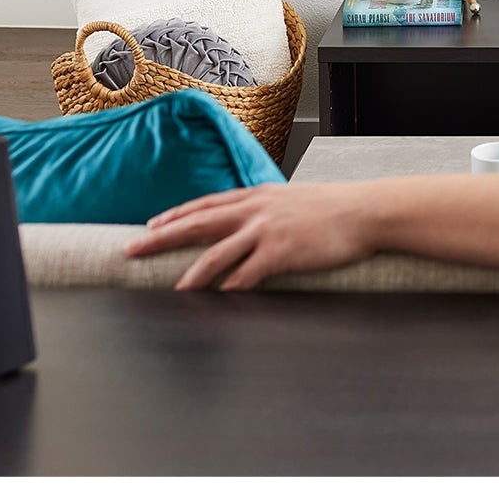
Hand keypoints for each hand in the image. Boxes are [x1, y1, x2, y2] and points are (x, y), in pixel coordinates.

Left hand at [125, 184, 371, 291]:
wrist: (365, 212)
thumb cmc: (335, 210)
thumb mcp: (294, 200)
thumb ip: (270, 210)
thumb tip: (253, 224)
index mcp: (258, 196)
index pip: (206, 204)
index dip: (176, 215)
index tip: (151, 224)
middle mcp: (256, 210)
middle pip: (198, 223)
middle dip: (162, 237)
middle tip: (133, 248)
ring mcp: (267, 231)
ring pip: (216, 253)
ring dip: (190, 275)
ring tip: (171, 290)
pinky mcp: (281, 252)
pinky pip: (246, 275)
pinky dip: (228, 289)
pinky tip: (216, 302)